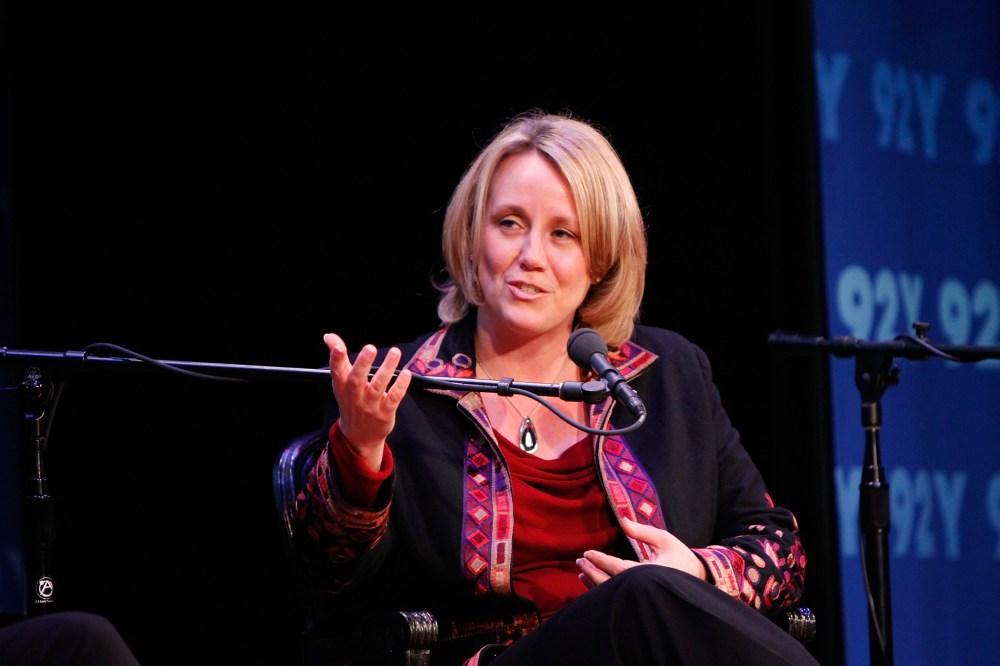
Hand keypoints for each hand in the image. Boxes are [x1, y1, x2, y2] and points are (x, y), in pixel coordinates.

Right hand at [325, 333, 411, 471]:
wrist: (359, 437)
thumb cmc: (351, 403)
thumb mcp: (341, 383)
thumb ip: (339, 359)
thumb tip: (330, 337)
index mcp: (342, 387)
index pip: (337, 371)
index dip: (335, 359)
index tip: (337, 346)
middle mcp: (355, 396)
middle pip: (357, 379)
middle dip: (363, 363)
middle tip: (370, 347)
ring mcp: (370, 405)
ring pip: (379, 386)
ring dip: (387, 369)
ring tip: (395, 352)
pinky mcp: (385, 413)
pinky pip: (394, 398)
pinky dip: (400, 386)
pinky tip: (406, 373)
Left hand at [576, 517, 708, 589]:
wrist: (697, 579)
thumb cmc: (680, 558)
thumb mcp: (664, 540)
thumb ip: (643, 532)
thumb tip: (623, 520)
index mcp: (650, 573)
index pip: (619, 568)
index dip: (601, 561)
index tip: (587, 553)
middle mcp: (642, 588)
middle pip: (611, 584)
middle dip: (592, 572)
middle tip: (580, 561)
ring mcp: (640, 598)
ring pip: (612, 595)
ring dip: (594, 583)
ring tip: (582, 571)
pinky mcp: (639, 602)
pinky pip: (616, 600)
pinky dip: (602, 592)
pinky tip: (592, 583)